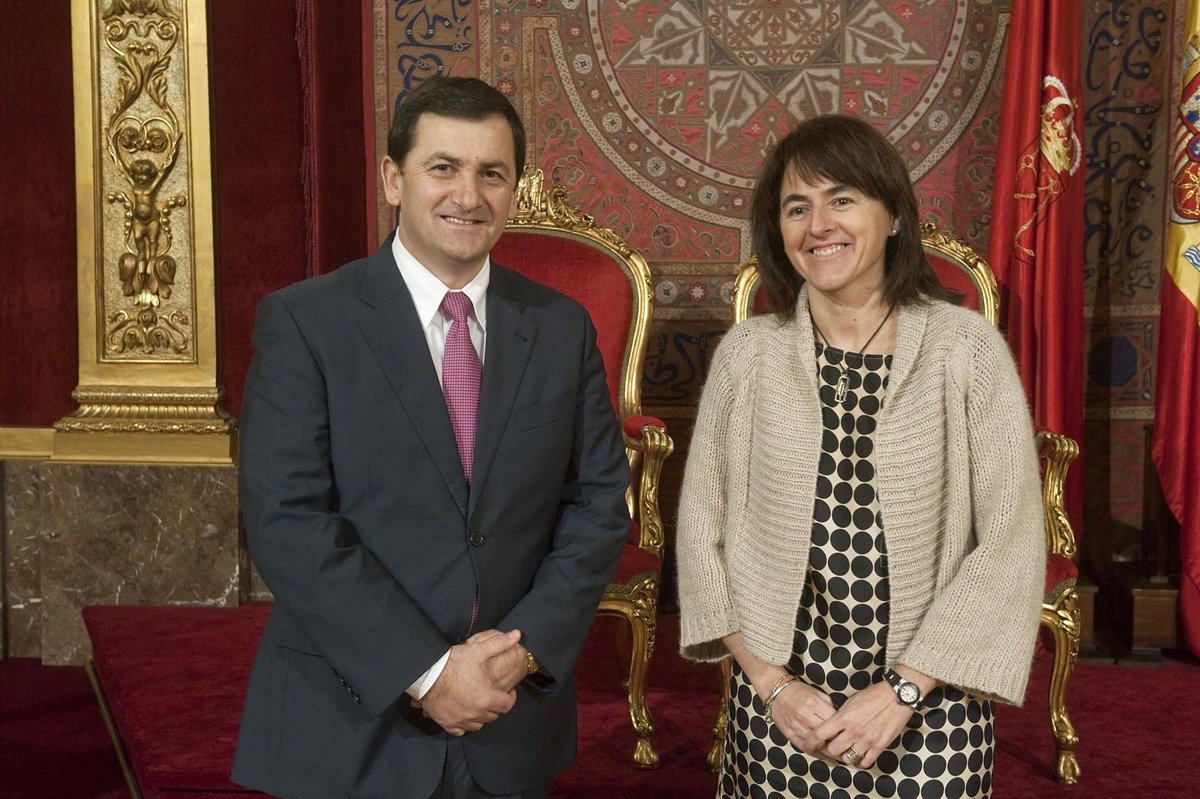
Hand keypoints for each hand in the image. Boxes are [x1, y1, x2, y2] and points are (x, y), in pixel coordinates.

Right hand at [414, 629, 521, 735]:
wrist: (426, 676)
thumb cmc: (453, 664)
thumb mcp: (478, 650)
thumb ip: (500, 644)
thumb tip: (516, 635)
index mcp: (488, 698)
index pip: (507, 705)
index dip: (510, 697)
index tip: (507, 691)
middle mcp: (476, 713)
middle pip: (493, 715)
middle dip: (495, 705)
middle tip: (491, 694)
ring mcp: (461, 720)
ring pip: (478, 724)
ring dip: (481, 715)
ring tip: (478, 703)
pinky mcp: (448, 723)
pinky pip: (461, 730)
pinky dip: (464, 724)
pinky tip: (462, 713)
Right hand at [720, 632, 835, 756]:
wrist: (776, 691)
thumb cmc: (798, 691)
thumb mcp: (817, 693)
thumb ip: (829, 705)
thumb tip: (840, 719)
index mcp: (814, 703)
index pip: (833, 721)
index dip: (842, 728)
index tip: (847, 732)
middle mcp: (805, 716)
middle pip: (826, 735)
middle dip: (837, 740)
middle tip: (845, 745)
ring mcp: (796, 726)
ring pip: (817, 744)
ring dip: (828, 749)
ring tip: (836, 751)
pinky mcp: (790, 734)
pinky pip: (805, 748)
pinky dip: (816, 753)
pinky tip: (823, 754)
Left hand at [811, 680, 913, 768]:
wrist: (896, 697)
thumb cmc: (873, 696)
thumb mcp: (850, 702)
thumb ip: (840, 715)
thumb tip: (831, 726)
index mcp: (843, 717)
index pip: (819, 734)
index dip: (810, 742)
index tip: (808, 745)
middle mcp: (853, 731)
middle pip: (832, 750)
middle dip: (828, 751)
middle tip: (830, 749)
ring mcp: (866, 740)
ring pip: (847, 759)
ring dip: (844, 757)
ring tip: (845, 752)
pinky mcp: (879, 746)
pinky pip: (865, 762)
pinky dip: (860, 762)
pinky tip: (859, 756)